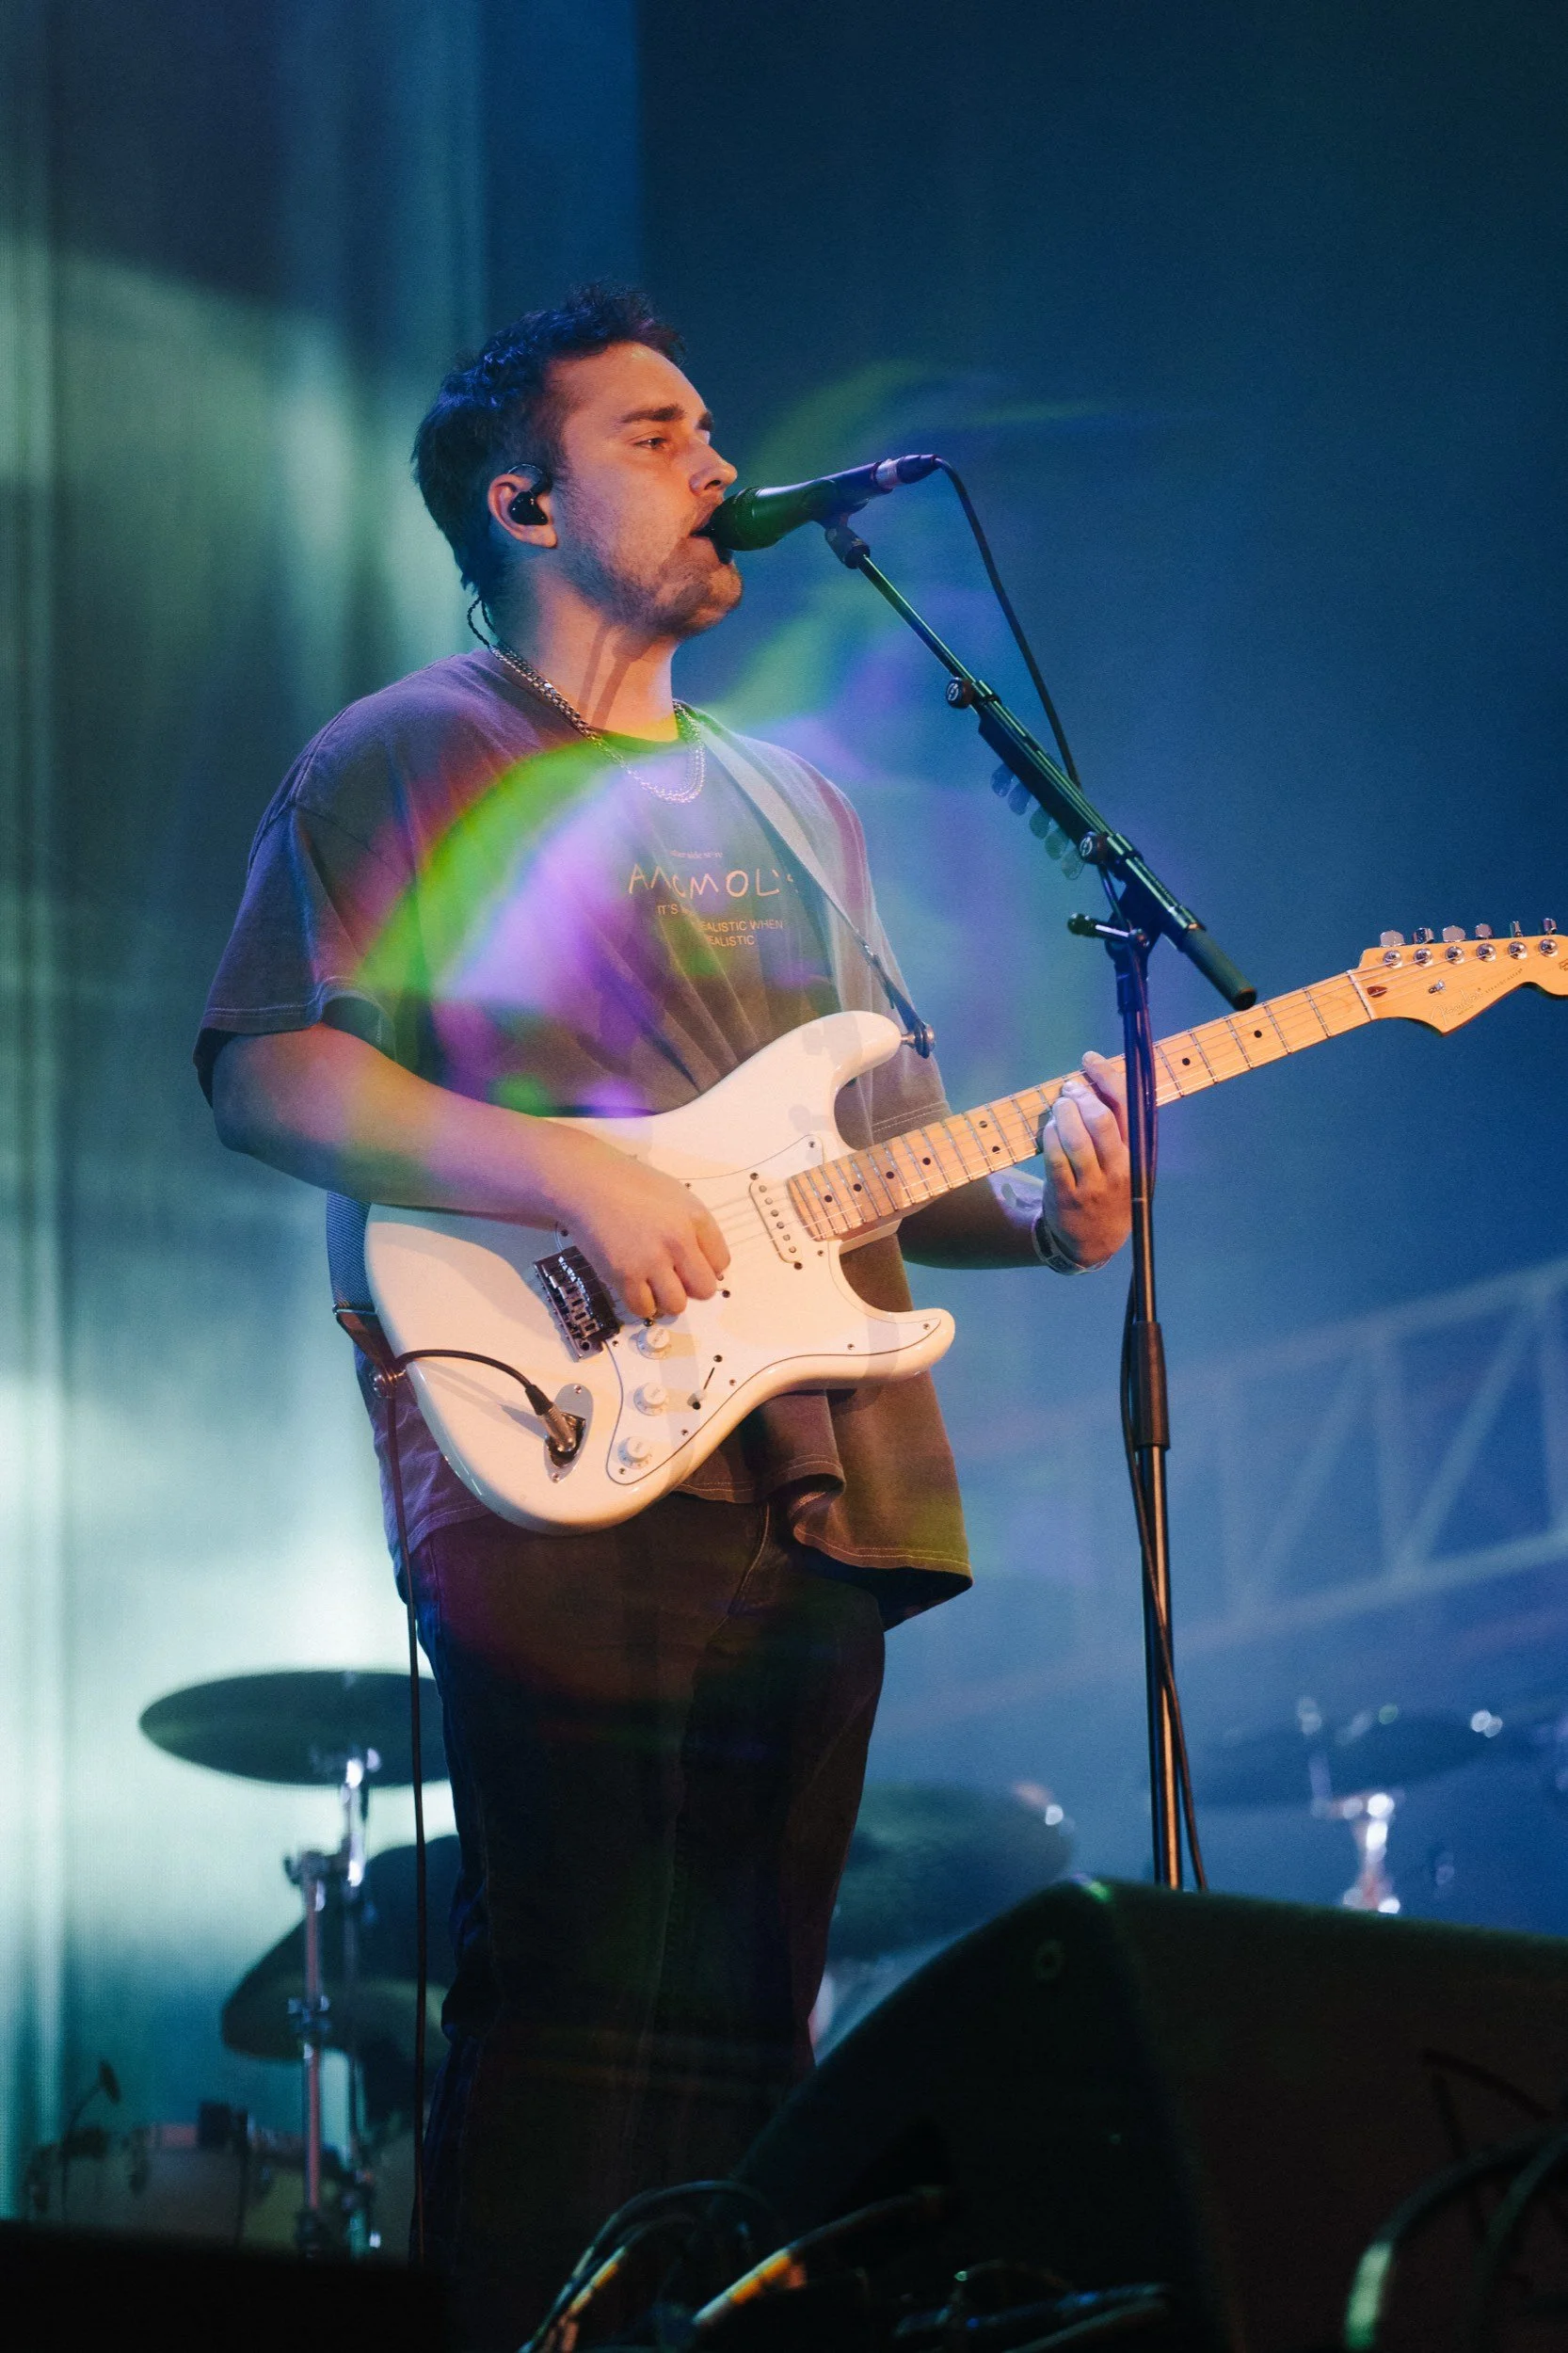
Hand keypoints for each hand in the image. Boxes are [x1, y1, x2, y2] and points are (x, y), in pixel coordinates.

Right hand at [548, 1130, 729, 1321]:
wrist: (587, 1183)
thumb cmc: (630, 1185)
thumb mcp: (675, 1196)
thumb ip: (693, 1227)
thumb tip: (703, 1262)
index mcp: (696, 1217)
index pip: (721, 1263)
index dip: (706, 1267)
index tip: (690, 1264)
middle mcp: (680, 1240)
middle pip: (705, 1289)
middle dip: (690, 1288)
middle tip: (672, 1278)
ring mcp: (652, 1260)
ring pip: (676, 1305)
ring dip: (666, 1299)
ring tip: (651, 1284)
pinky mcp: (624, 1275)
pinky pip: (644, 1309)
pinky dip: (641, 1304)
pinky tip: (633, 1287)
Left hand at [1037, 1051, 1130, 1267]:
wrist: (1093, 1242)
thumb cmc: (1108, 1191)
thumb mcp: (1123, 1163)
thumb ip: (1114, 1128)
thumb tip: (1095, 1081)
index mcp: (1135, 1154)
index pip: (1126, 1107)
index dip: (1106, 1077)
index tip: (1089, 1059)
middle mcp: (1118, 1169)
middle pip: (1101, 1121)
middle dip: (1081, 1096)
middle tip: (1069, 1087)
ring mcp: (1093, 1185)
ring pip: (1076, 1140)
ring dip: (1063, 1114)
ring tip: (1059, 1105)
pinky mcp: (1067, 1196)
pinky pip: (1055, 1160)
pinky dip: (1050, 1138)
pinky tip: (1049, 1129)